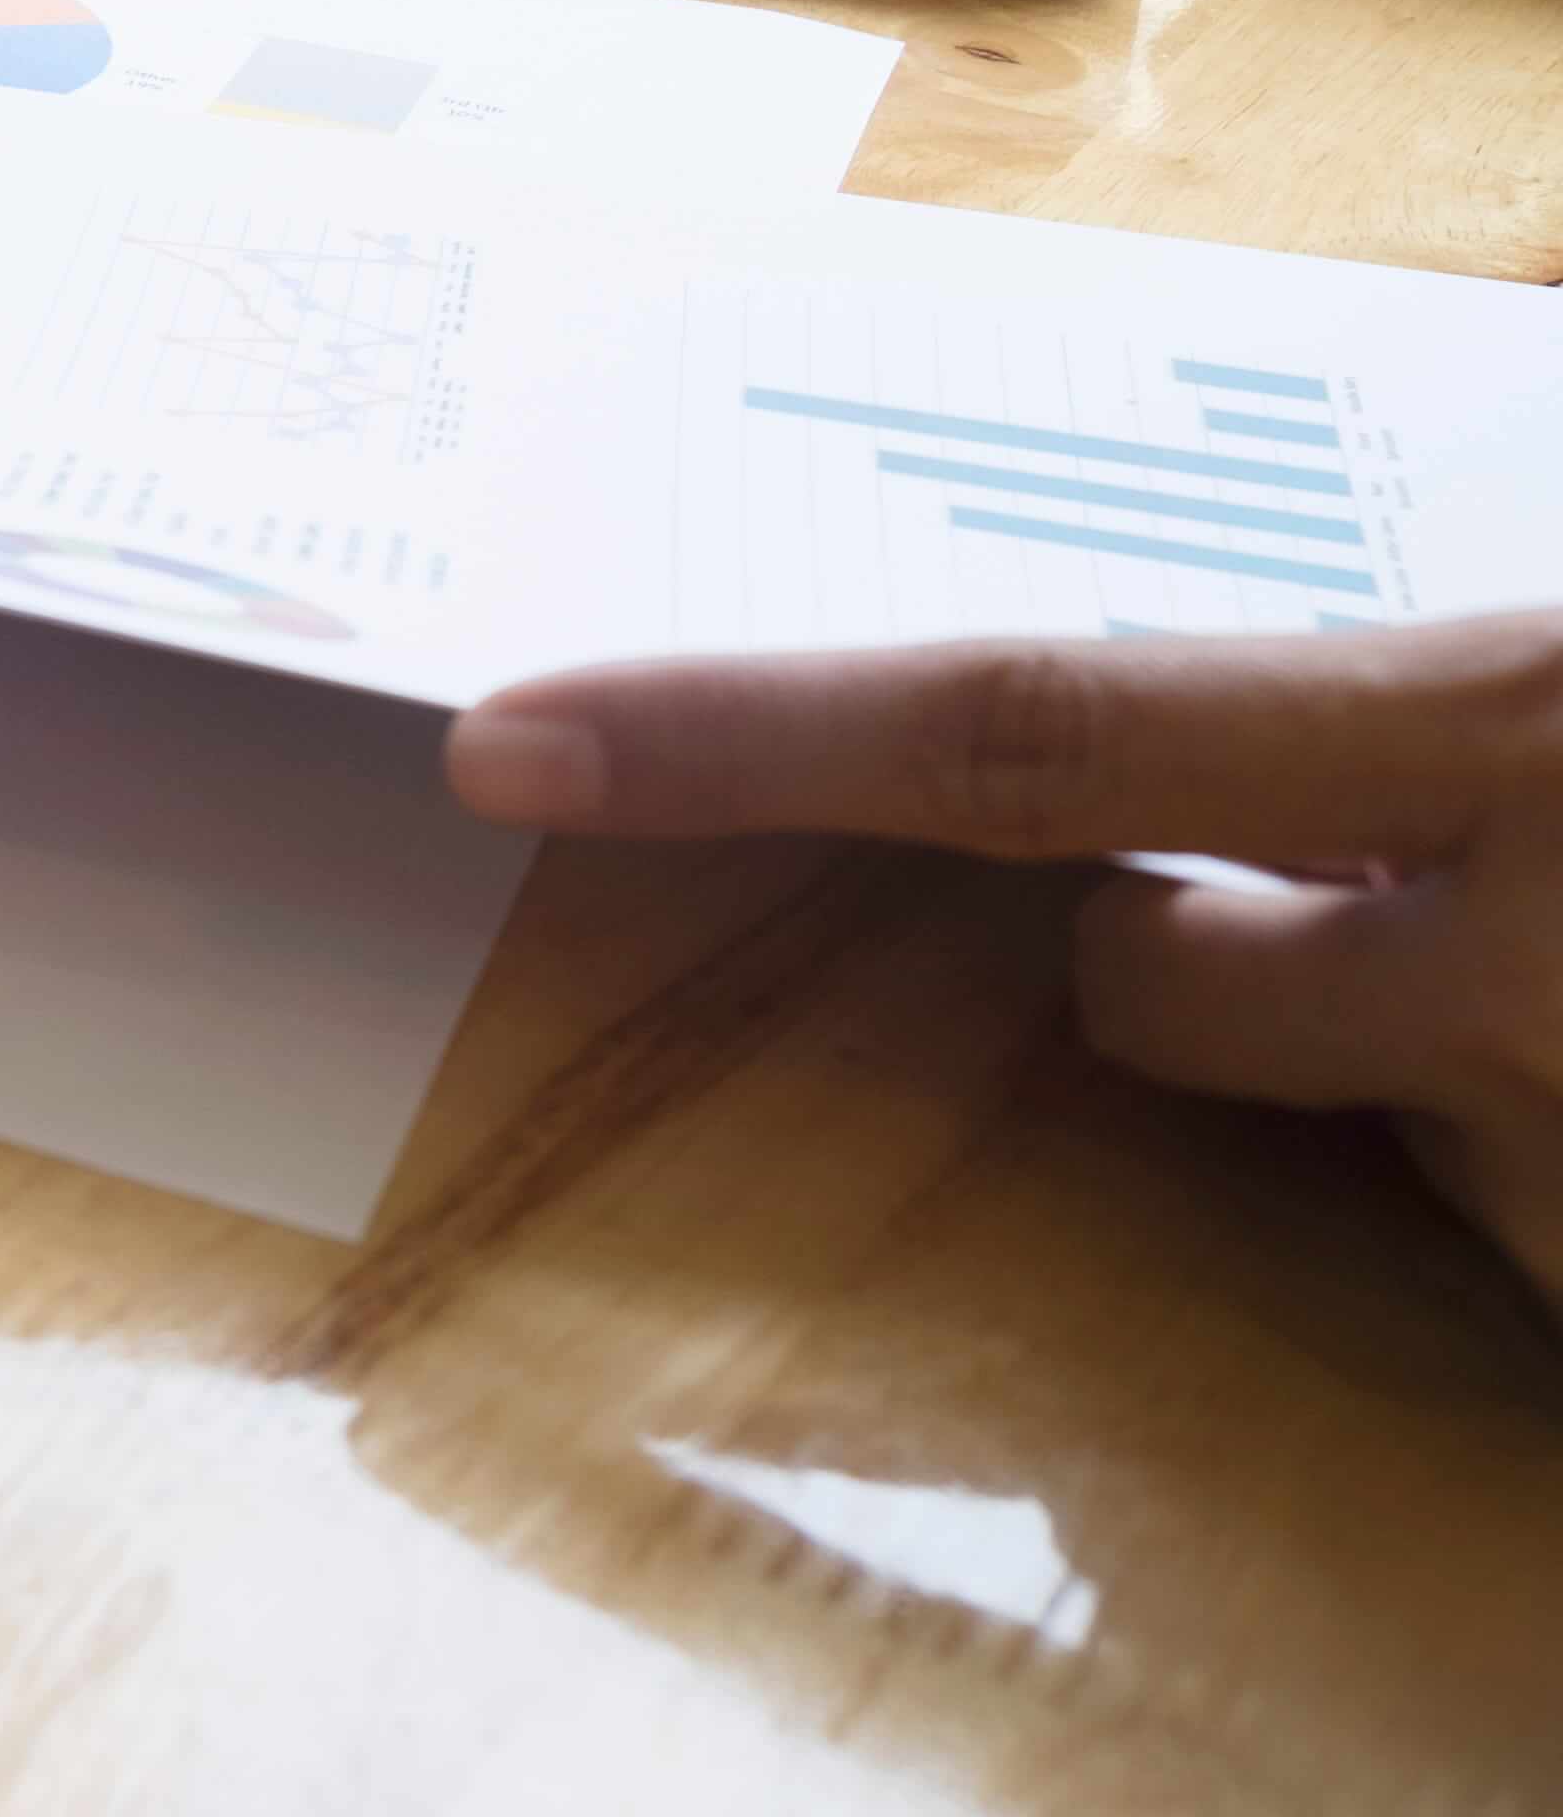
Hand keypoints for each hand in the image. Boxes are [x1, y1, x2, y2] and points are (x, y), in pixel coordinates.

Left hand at [452, 615, 1562, 1315]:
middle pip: (1140, 990)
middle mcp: (1513, 948)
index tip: (510, 746)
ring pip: (1352, 1135)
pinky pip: (1506, 1250)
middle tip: (1370, 897)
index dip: (750, 739)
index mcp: (1503, 720)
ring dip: (1441, 1077)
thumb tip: (1219, 765)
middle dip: (1188, 964)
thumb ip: (1417, 721)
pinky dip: (1556, 1180)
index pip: (1029, 732)